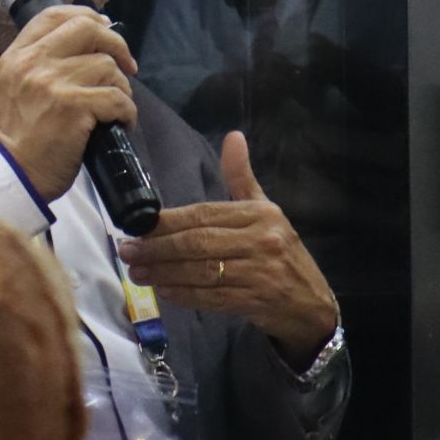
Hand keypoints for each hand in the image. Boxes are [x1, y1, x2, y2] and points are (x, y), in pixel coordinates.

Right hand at [0, 5, 137, 200]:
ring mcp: (52, 83)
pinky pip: (117, 97)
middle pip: (86, 28)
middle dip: (115, 44)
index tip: (104, 30)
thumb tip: (95, 35)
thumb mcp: (19, 86)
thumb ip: (44, 61)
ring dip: (121, 88)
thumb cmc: (24, 135)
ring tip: (114, 107)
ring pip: (107, 66)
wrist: (17, 173)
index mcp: (17, 56)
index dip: (86, 16)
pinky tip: (120, 123)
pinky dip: (127, 112)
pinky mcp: (73, 106)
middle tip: (126, 65)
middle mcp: (32, 63)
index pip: (53, 15)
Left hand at [116, 131, 338, 368]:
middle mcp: (262, 241)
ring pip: (201, 271)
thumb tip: (233, 136)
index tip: (137, 226)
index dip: (168, 222)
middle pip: (198, 243)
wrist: (311, 303)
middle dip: (158, 247)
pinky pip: (211, 297)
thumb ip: (242, 178)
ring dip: (164, 272)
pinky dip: (183, 294)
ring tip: (137, 272)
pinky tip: (162, 290)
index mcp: (260, 215)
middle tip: (127, 251)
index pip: (204, 215)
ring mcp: (260, 273)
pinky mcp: (256, 301)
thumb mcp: (266, 210)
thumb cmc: (281, 251)